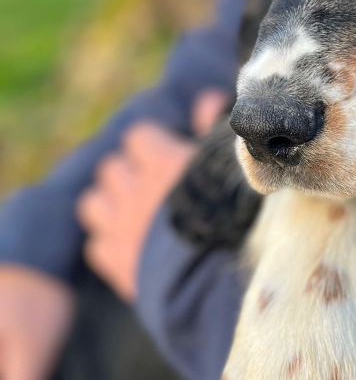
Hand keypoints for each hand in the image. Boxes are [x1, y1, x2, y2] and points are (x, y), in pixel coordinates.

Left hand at [76, 89, 227, 301]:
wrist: (223, 280)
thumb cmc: (238, 216)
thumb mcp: (234, 165)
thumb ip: (216, 128)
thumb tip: (206, 99)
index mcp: (162, 162)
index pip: (139, 136)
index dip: (155, 145)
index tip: (172, 156)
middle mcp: (133, 190)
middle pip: (112, 167)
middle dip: (129, 173)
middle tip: (156, 188)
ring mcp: (119, 226)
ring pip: (93, 201)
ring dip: (110, 203)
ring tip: (135, 213)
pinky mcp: (115, 262)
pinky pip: (95, 244)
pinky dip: (108, 241)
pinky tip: (132, 247)